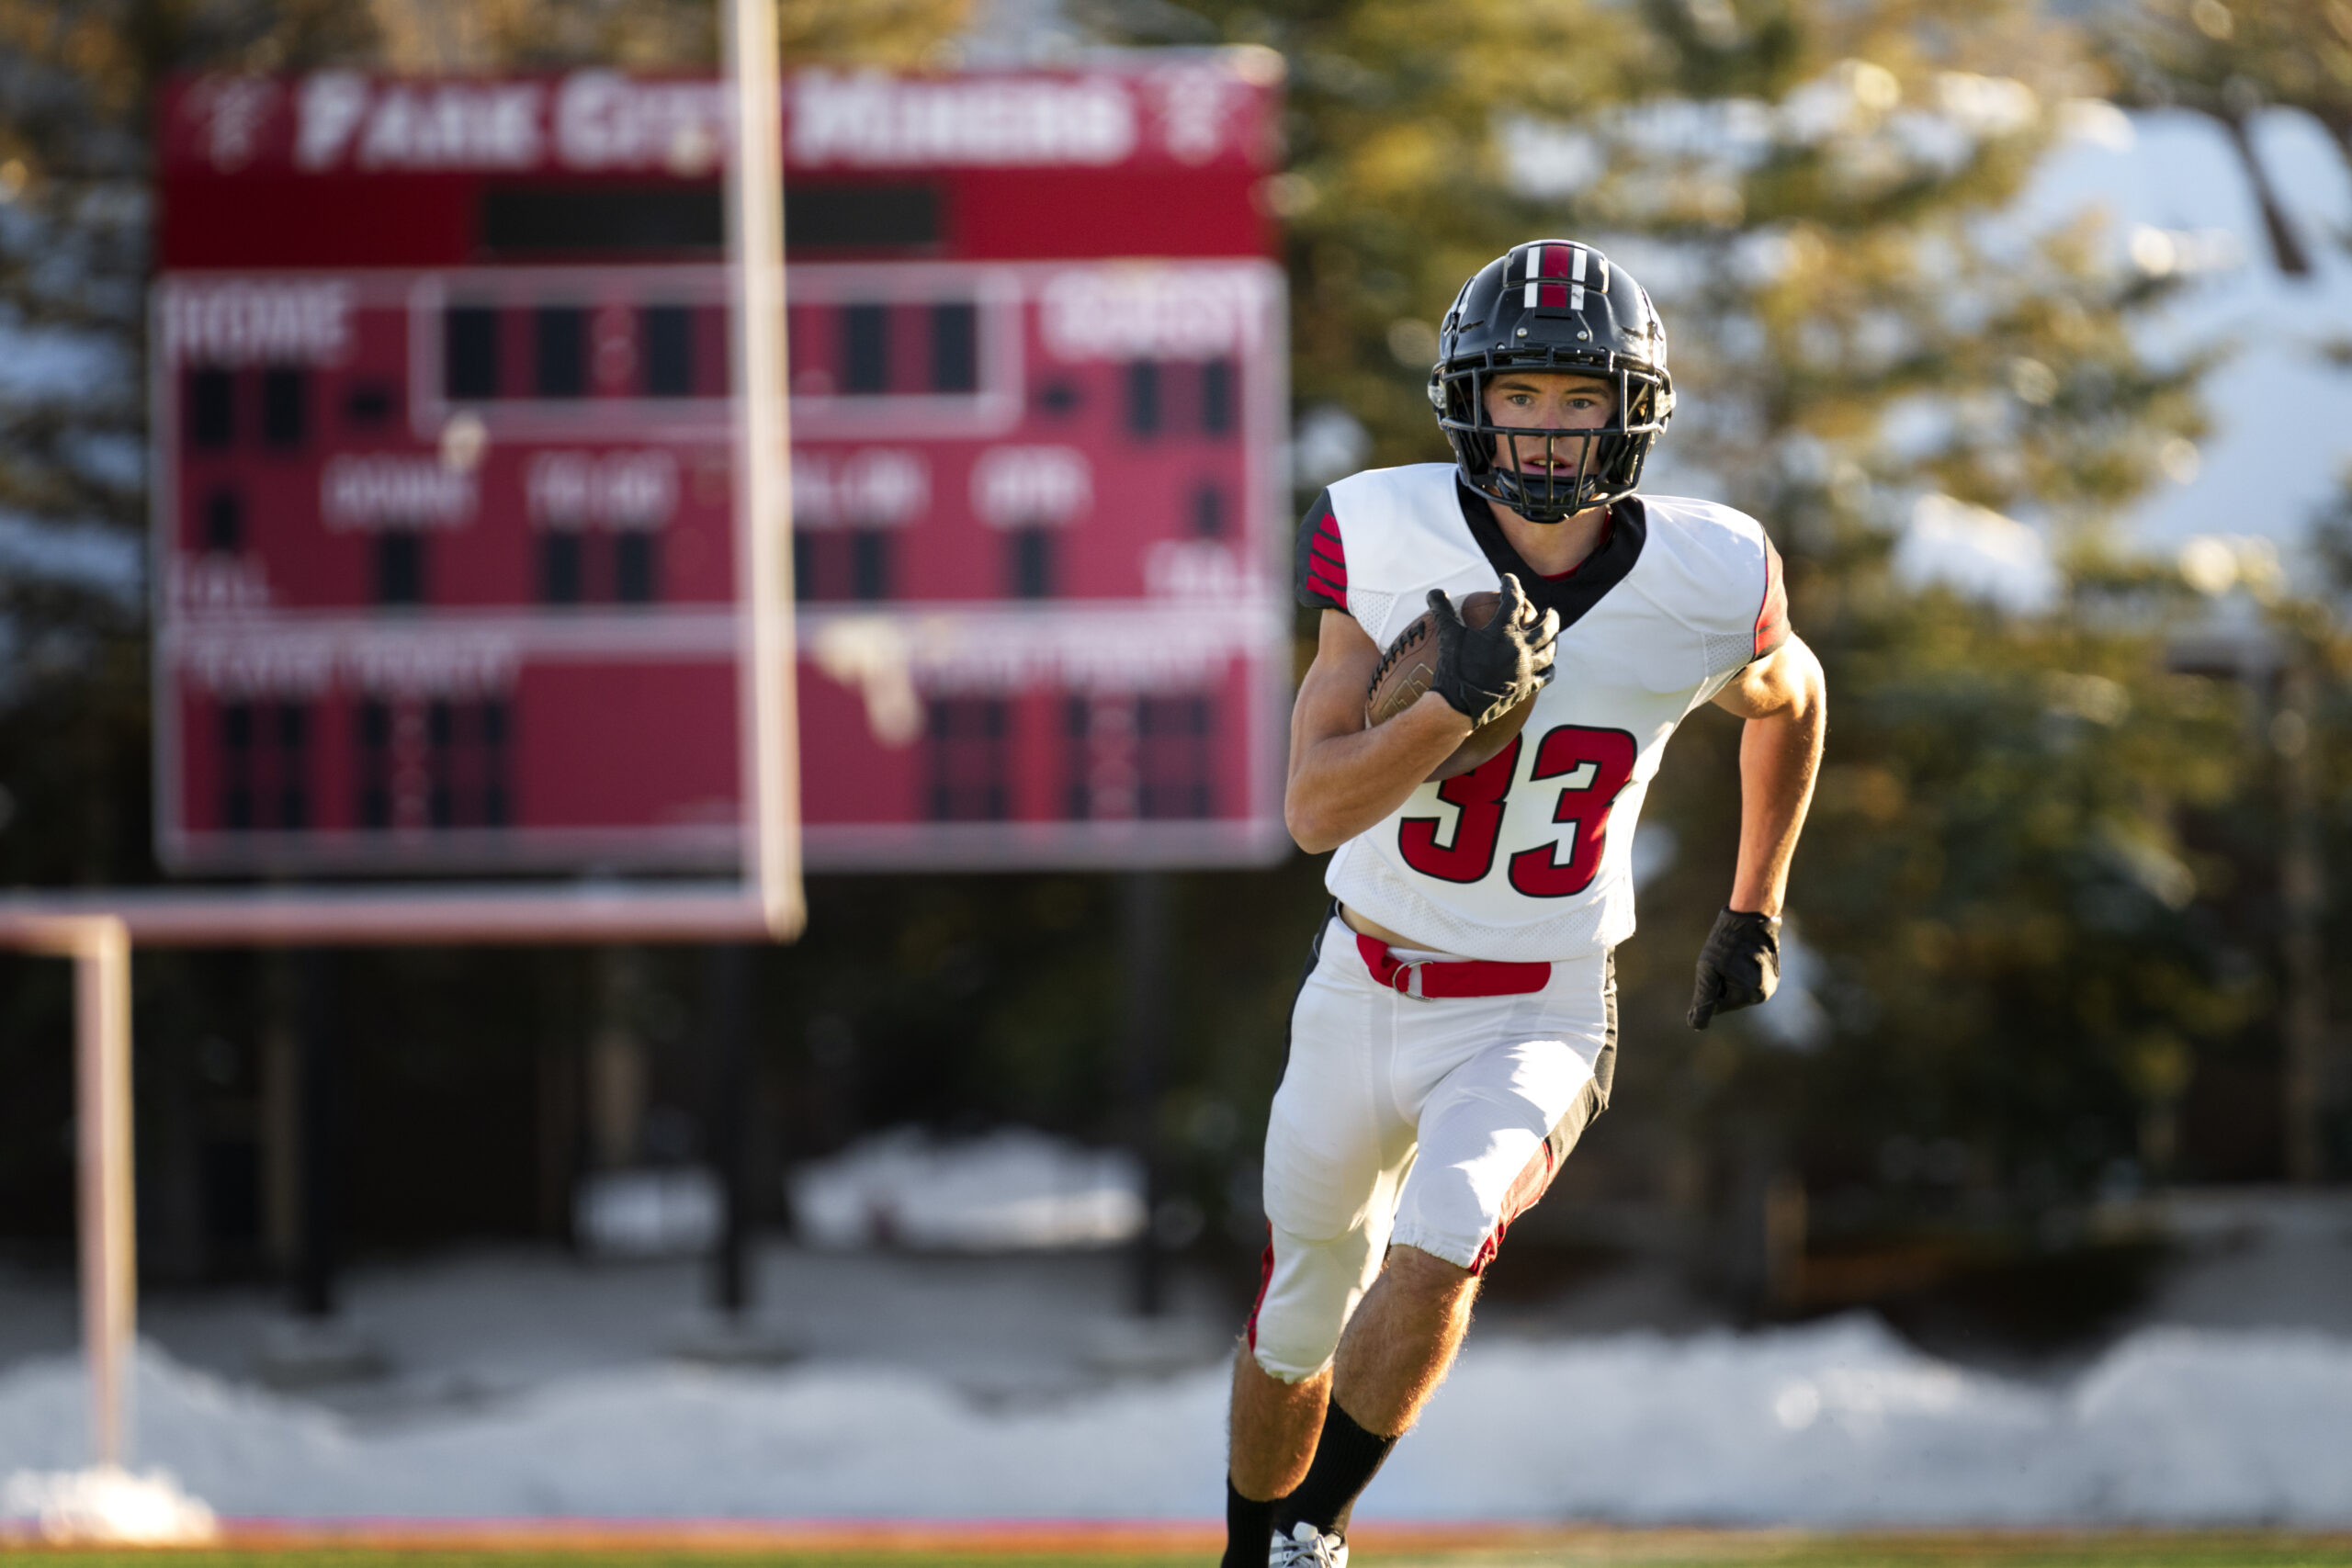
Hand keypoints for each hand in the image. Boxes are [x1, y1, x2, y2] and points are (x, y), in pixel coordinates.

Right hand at [1426, 575, 1558, 727]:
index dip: (1511, 585)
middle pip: (1546, 627)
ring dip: (1554, 641)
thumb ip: (1443, 611)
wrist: (1458, 707)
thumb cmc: (1453, 669)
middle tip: (1550, 611)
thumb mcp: (1447, 636)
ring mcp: (1526, 669)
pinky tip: (1548, 667)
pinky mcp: (1527, 688)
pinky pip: (1545, 677)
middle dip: (1550, 617)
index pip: (1513, 599)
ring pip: (1550, 651)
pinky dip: (1549, 669)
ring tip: (1553, 637)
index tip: (1508, 579)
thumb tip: (1433, 592)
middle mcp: (1521, 647)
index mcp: (1504, 631)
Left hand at [1688, 908, 1779, 1028]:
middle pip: (1730, 999)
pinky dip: (1740, 971)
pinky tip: (1742, 954)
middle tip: (1725, 960)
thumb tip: (1696, 1026)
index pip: (1718, 1005)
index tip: (1715, 968)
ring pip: (1738, 990)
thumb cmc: (1726, 941)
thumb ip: (1703, 1000)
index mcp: (1750, 994)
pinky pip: (1747, 980)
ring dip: (1731, 977)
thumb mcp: (1708, 970)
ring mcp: (1770, 984)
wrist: (1750, 915)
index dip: (1710, 988)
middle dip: (1722, 983)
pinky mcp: (1771, 975)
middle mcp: (1764, 993)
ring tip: (1735, 956)